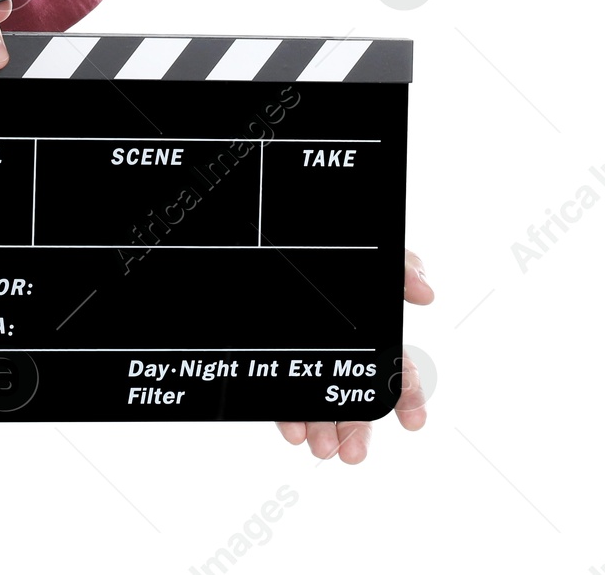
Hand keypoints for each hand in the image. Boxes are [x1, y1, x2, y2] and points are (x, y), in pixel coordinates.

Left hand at [274, 248, 433, 462]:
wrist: (252, 226)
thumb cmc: (309, 235)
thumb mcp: (357, 245)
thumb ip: (396, 263)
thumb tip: (427, 293)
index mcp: (365, 327)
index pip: (393, 368)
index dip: (406, 396)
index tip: (412, 422)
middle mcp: (335, 345)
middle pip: (354, 396)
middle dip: (357, 428)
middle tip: (354, 454)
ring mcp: (301, 350)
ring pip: (318, 401)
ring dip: (323, 429)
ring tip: (322, 448)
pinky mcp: (267, 353)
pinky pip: (279, 391)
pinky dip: (288, 413)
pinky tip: (291, 428)